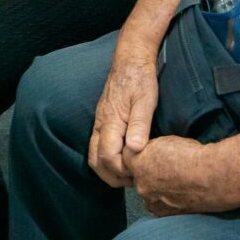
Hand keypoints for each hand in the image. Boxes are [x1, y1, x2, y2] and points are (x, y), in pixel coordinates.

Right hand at [88, 49, 160, 187]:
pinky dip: (107, 160)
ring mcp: (99, 123)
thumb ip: (139, 125)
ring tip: (130, 174)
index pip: (107, 157)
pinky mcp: (103, 121)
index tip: (139, 174)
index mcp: (110, 121)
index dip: (122, 171)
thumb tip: (134, 149)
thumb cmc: (140, 78)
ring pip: (94, 155)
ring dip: (108, 170)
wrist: (130, 59)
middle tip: (134, 181)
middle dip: (112, 176)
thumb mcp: (146, 100)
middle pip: (96, 161)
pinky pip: (98, 146)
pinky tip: (125, 160)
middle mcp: (100, 124)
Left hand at [131, 137, 231, 216]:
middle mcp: (140, 185)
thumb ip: (150, 149)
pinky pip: (158, 204)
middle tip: (163, 167)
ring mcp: (152, 202)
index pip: (127, 156)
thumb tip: (148, 152)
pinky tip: (178, 192)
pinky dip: (164, 199)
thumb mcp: (167, 141)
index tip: (148, 151)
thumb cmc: (193, 156)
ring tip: (174, 180)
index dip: (139, 152)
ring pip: (147, 192)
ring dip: (154, 187)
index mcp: (139, 164)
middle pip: (136, 176)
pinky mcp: (164, 214)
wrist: (213, 178)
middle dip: (145, 171)